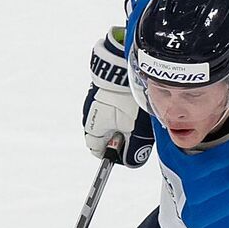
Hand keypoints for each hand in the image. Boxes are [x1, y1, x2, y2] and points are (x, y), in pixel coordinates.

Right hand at [83, 28, 154, 166]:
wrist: (122, 65)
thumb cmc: (128, 100)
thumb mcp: (136, 129)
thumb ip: (134, 149)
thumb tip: (131, 161)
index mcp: (94, 129)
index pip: (98, 150)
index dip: (114, 153)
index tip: (129, 150)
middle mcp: (90, 115)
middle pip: (105, 135)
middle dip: (122, 136)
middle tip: (138, 131)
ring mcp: (94, 100)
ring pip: (110, 119)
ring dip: (123, 121)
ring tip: (138, 114)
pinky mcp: (102, 88)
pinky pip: (112, 104)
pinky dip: (122, 107)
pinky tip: (134, 101)